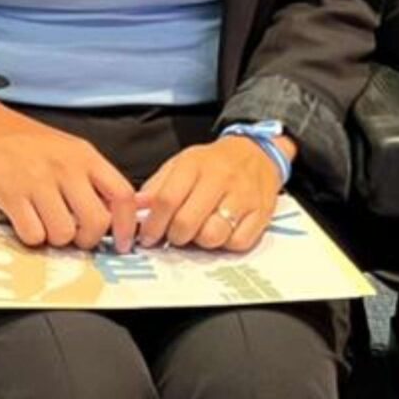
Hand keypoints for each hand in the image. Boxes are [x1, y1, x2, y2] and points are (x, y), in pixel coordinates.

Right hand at [0, 101, 140, 250]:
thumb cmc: (27, 143)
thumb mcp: (69, 150)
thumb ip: (92, 180)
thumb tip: (113, 217)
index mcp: (85, 156)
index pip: (123, 194)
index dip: (127, 225)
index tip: (123, 242)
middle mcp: (66, 168)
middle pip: (97, 222)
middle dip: (88, 239)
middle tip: (76, 237)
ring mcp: (38, 182)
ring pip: (64, 234)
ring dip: (55, 238)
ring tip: (45, 223)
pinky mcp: (12, 196)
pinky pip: (33, 235)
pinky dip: (31, 236)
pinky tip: (26, 221)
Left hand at [137, 136, 283, 252]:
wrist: (257, 153)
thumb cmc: (214, 163)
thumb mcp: (182, 164)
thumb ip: (157, 186)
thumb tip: (137, 208)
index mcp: (194, 164)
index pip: (166, 200)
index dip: (153, 225)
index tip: (148, 237)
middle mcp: (220, 178)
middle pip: (187, 222)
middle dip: (174, 237)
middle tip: (174, 236)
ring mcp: (243, 196)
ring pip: (212, 236)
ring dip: (201, 242)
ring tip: (200, 232)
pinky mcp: (261, 213)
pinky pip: (238, 242)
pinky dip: (226, 244)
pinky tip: (223, 232)